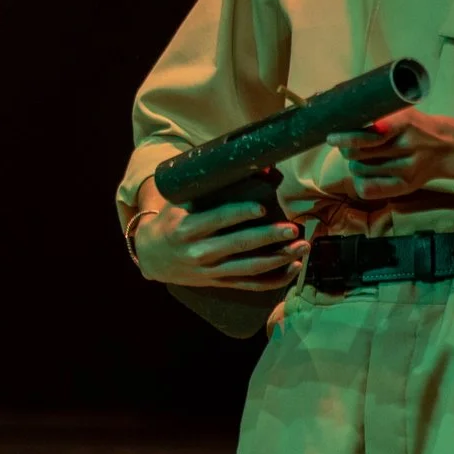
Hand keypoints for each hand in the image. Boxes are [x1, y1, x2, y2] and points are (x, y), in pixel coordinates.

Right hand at [130, 196, 305, 290]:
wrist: (152, 255)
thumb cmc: (173, 220)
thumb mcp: (182, 201)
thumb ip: (215, 187)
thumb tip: (261, 168)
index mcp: (186, 228)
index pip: (217, 219)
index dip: (239, 213)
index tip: (261, 206)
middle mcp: (199, 252)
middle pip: (238, 245)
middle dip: (268, 237)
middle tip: (292, 228)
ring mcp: (210, 271)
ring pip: (249, 268)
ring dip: (279, 258)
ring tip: (301, 246)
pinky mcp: (219, 283)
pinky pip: (251, 285)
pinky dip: (274, 279)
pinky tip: (293, 268)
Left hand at [327, 108, 453, 200]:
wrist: (449, 147)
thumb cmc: (416, 127)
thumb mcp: (402, 112)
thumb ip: (376, 113)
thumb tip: (338, 112)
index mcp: (404, 122)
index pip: (368, 134)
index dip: (346, 137)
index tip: (332, 137)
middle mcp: (407, 145)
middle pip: (356, 153)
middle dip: (347, 149)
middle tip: (350, 146)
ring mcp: (407, 168)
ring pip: (359, 170)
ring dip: (354, 164)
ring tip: (363, 158)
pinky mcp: (406, 185)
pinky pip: (370, 189)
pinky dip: (361, 183)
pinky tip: (364, 175)